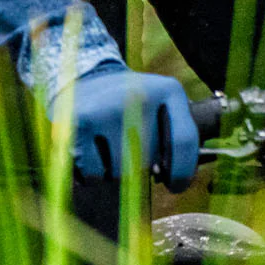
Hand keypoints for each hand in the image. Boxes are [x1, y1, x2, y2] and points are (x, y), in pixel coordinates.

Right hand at [52, 65, 198, 191]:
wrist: (90, 78)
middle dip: (142, 167)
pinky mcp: (79, 121)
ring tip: (111, 146)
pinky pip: (92, 174)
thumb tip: (168, 178)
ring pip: (119, 173)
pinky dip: (93, 173)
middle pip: (148, 161)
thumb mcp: (163, 107)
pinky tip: (93, 150)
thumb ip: (175, 140)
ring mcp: (108, 107)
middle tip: (131, 149)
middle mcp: (139, 95)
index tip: (175, 185)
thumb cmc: (134, 105)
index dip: (183, 173)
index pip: (184, 141)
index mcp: (168, 90)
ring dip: (116, 172)